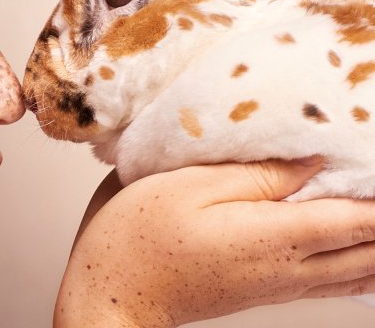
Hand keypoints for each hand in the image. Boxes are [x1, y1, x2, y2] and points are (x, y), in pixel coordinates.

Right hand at [55, 158, 374, 327]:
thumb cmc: (136, 237)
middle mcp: (286, 267)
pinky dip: (357, 269)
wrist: (109, 295)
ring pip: (354, 273)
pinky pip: (328, 284)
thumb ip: (255, 174)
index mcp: (273, 236)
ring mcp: (275, 285)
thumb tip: (311, 162)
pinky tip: (362, 261)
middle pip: (366, 251)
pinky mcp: (259, 292)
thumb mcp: (188, 186)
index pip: (358, 218)